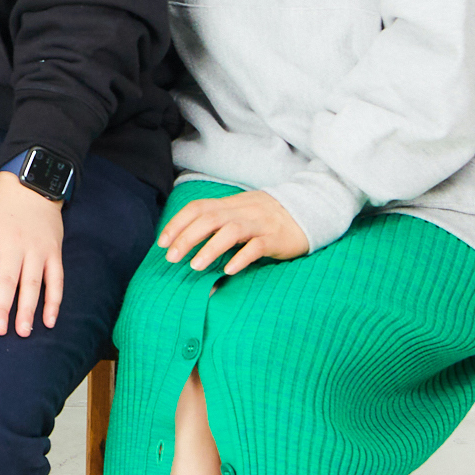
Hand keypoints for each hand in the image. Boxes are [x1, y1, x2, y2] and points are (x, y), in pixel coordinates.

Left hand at [0, 172, 65, 336]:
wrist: (30, 187)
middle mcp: (14, 244)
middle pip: (8, 279)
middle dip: (3, 306)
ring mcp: (36, 249)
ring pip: (33, 282)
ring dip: (29, 308)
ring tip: (22, 332)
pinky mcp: (53, 252)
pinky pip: (56, 279)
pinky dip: (54, 301)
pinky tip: (49, 321)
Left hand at [158, 189, 310, 274]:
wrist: (312, 211)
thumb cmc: (270, 218)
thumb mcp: (243, 214)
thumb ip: (220, 225)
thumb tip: (192, 246)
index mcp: (232, 204)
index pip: (198, 207)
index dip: (178, 223)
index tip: (162, 242)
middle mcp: (244, 211)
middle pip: (210, 218)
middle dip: (187, 237)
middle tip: (171, 257)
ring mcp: (261, 223)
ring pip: (231, 231)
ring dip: (210, 248)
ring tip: (195, 266)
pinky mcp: (277, 238)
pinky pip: (258, 247)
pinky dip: (242, 258)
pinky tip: (229, 270)